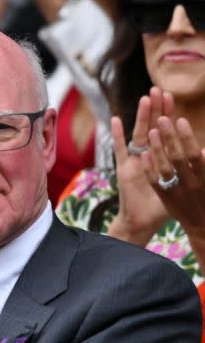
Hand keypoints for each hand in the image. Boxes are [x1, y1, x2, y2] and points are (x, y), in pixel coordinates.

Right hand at [108, 88, 172, 244]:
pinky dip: (117, 135)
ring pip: (139, 134)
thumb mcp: (184, 181)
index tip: (171, 97)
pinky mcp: (124, 169)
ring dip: (141, 117)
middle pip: (151, 127)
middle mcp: (146, 155)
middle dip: (156, 109)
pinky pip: (120, 149)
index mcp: (161, 156)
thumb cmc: (165, 203)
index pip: (165, 130)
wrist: (144, 221)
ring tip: (145, 99)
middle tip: (157, 90)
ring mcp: (134, 160)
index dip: (168, 113)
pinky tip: (115, 119)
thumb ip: (195, 167)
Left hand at [141, 116, 204, 238]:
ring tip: (151, 131)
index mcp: (204, 177)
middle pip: (177, 157)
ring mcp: (176, 190)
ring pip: (164, 168)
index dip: (187, 137)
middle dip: (170, 137)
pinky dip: (149, 167)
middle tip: (162, 118)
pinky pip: (154, 180)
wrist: (201, 224)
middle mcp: (190, 183)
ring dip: (157, 149)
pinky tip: (143, 153)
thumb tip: (204, 146)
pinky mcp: (164, 196)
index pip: (195, 154)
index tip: (180, 120)